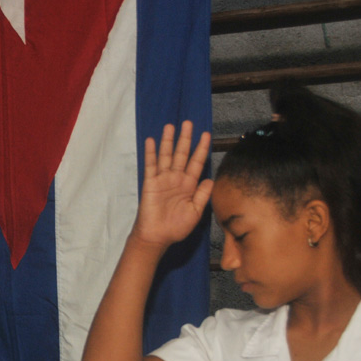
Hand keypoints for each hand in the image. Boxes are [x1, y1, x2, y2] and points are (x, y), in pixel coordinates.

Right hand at [133, 121, 212, 247]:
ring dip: (168, 141)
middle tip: (188, 123)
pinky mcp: (150, 183)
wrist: (158, 236)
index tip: (207, 135)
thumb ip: (203, 195)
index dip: (201, 149)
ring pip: (166, 156)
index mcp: (189, 185)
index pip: (197, 162)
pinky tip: (152, 141)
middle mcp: (176, 179)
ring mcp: (163, 180)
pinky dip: (151, 153)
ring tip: (170, 127)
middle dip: (185, 139)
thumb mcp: (196, 212)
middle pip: (182, 154)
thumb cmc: (176, 227)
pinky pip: (151, 165)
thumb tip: (210, 179)